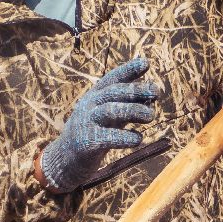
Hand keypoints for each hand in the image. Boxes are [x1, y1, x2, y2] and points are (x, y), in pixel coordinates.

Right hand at [39, 58, 158, 192]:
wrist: (66, 158)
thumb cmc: (94, 133)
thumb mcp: (110, 116)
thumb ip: (128, 104)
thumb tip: (154, 94)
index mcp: (95, 96)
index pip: (112, 79)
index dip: (128, 70)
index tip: (145, 63)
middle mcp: (89, 105)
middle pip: (113, 92)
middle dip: (135, 90)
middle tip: (156, 91)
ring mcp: (86, 122)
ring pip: (110, 111)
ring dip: (133, 111)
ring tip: (150, 116)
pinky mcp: (86, 142)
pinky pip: (107, 137)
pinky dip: (124, 137)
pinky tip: (138, 139)